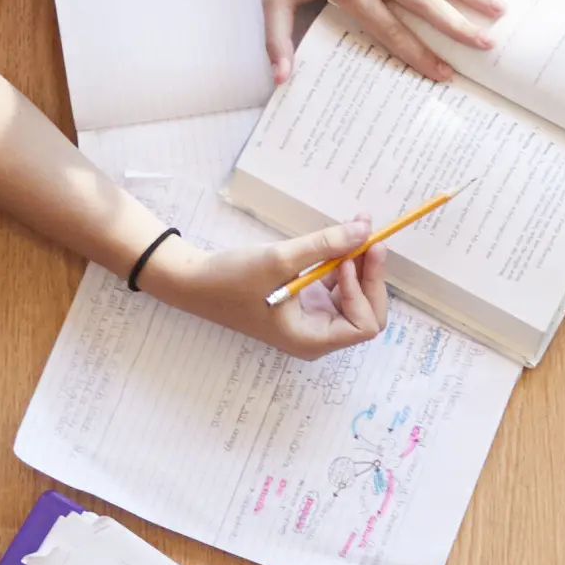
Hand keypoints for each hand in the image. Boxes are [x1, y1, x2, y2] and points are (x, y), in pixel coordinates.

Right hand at [151, 227, 389, 359]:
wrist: (193, 281)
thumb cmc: (231, 279)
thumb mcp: (279, 259)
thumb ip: (325, 244)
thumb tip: (365, 230)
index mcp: (312, 339)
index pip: (364, 325)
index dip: (364, 292)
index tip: (347, 260)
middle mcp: (317, 334)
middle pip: (365, 310)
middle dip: (369, 274)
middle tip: (371, 237)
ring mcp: (312, 318)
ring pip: (353, 294)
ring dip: (358, 263)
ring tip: (358, 225)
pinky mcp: (304, 302)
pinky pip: (334, 285)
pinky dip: (340, 262)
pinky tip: (340, 236)